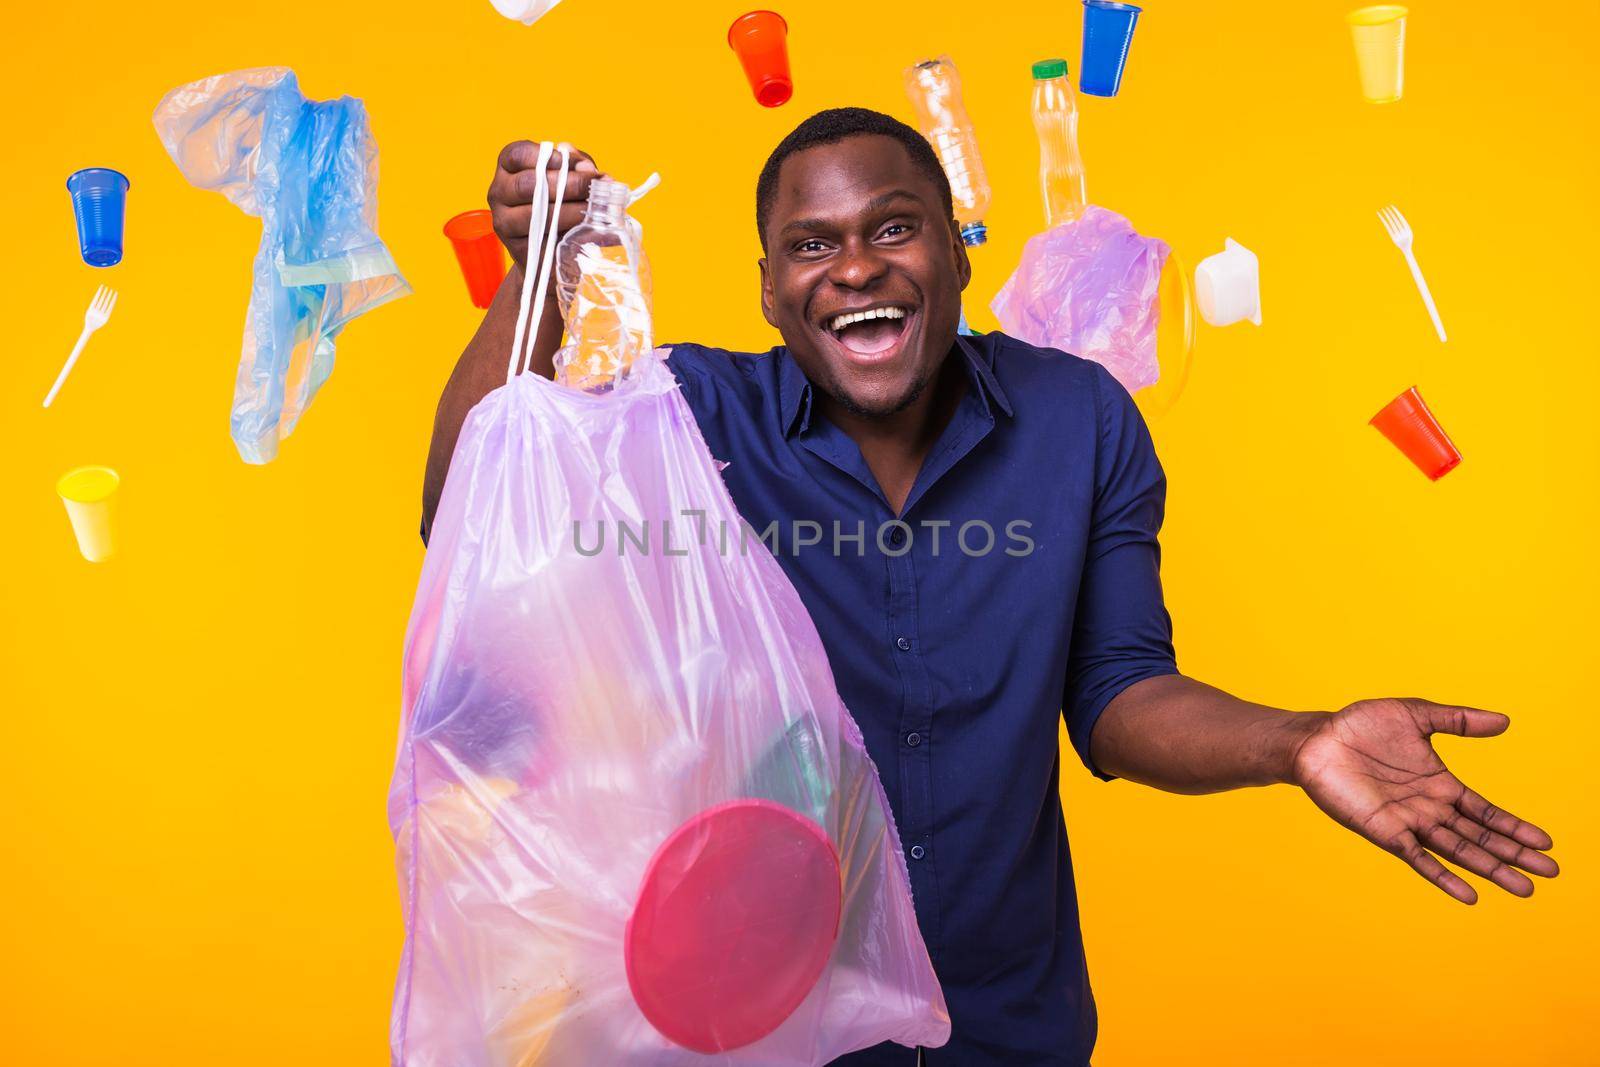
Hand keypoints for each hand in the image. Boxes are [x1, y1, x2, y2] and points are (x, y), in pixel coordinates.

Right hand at [488, 140, 600, 270]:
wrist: (552, 247)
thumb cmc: (561, 202)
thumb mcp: (569, 175)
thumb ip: (576, 165)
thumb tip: (585, 166)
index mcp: (508, 168)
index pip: (518, 154)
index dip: (547, 157)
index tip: (574, 164)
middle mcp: (498, 192)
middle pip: (527, 183)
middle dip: (567, 184)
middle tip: (595, 187)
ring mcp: (503, 221)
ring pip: (534, 212)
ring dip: (570, 210)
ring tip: (593, 209)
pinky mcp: (516, 247)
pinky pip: (541, 239)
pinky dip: (565, 232)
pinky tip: (584, 228)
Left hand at [1291, 697, 1557, 903]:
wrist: (1317, 738)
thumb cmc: (1360, 726)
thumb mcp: (1416, 715)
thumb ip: (1458, 720)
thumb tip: (1506, 721)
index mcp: (1440, 785)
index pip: (1486, 812)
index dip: (1514, 827)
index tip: (1546, 842)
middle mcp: (1429, 808)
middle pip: (1479, 837)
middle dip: (1514, 854)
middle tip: (1550, 872)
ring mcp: (1408, 822)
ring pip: (1458, 851)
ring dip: (1490, 869)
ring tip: (1524, 888)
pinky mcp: (1384, 831)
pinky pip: (1418, 858)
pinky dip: (1443, 876)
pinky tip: (1470, 895)